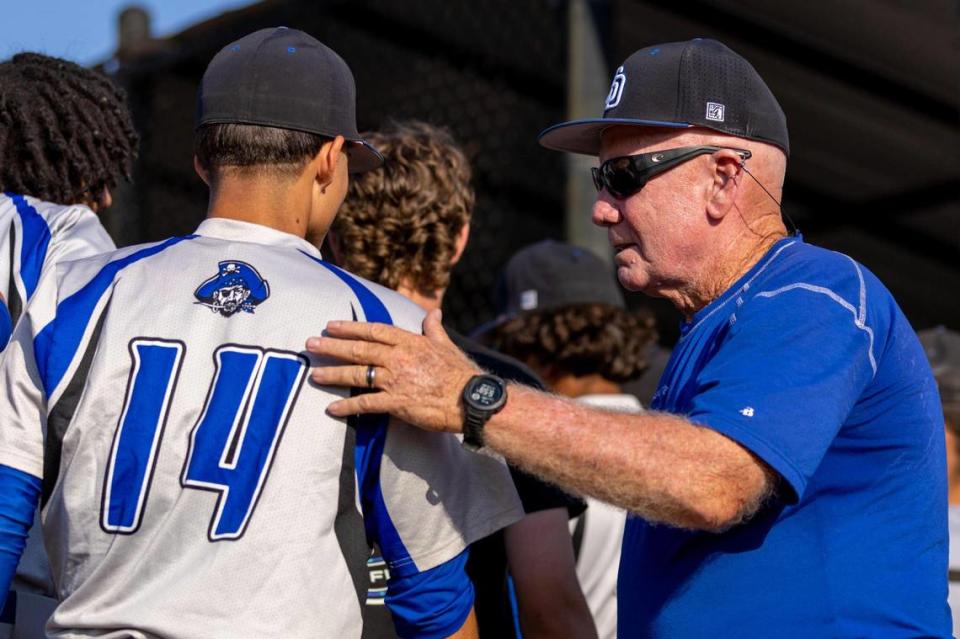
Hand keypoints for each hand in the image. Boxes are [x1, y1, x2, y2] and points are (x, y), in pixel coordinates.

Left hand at [306, 309, 481, 432]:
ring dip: (333, 374)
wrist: (471, 400)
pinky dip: (347, 406)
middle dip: (332, 346)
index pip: (373, 330)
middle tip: (311, 344)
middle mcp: (398, 358)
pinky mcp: (397, 403)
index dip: (350, 327)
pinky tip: (332, 408)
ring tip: (315, 375)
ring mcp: (396, 380)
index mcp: (409, 342)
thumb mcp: (446, 345)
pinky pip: (366, 403)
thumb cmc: (461, 373)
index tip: (331, 325)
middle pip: (358, 349)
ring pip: (357, 374)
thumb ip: (434, 329)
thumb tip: (434, 312)